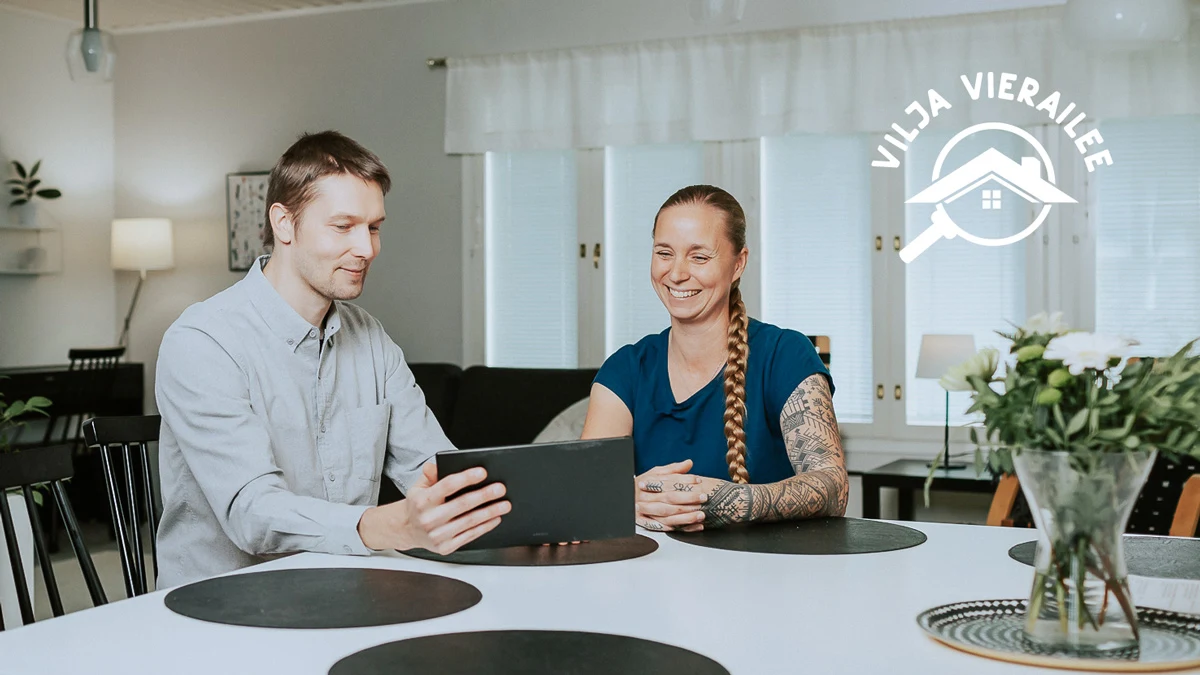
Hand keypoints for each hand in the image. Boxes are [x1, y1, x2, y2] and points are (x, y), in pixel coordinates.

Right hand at [358, 462, 510, 554]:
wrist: (407, 530)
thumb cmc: (418, 506)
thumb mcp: (419, 486)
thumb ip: (430, 475)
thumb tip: (434, 465)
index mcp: (422, 500)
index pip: (448, 485)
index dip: (467, 478)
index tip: (483, 472)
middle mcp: (429, 519)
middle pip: (462, 504)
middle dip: (484, 495)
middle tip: (500, 488)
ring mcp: (437, 535)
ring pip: (469, 522)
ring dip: (490, 512)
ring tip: (504, 504)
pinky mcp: (445, 547)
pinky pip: (469, 536)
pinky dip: (485, 527)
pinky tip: (495, 518)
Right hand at [634, 459, 708, 532]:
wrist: (625, 497)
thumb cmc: (644, 484)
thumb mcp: (656, 473)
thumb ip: (673, 469)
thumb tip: (689, 463)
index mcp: (649, 483)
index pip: (669, 482)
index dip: (685, 481)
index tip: (699, 480)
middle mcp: (646, 498)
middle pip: (669, 499)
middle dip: (688, 499)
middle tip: (703, 498)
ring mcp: (645, 511)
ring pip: (667, 515)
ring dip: (686, 517)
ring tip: (701, 515)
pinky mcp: (646, 523)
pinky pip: (665, 528)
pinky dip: (679, 529)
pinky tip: (693, 527)